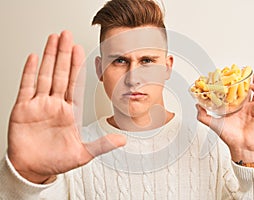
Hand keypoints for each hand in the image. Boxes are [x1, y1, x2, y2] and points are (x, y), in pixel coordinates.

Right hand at [7, 31, 125, 183]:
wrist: (33, 170)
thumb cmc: (56, 161)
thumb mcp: (83, 153)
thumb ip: (102, 144)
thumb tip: (122, 139)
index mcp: (70, 112)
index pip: (75, 84)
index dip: (77, 67)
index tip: (80, 50)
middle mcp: (55, 105)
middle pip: (60, 74)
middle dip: (64, 54)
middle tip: (67, 35)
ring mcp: (39, 105)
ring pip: (45, 75)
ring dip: (48, 57)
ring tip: (53, 40)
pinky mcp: (23, 109)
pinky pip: (26, 86)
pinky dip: (29, 72)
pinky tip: (33, 58)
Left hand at [197, 74, 253, 162]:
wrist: (241, 147)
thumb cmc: (229, 137)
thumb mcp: (213, 123)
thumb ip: (203, 115)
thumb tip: (196, 105)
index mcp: (233, 107)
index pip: (231, 92)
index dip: (229, 84)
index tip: (225, 75)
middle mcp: (243, 106)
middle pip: (243, 88)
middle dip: (241, 79)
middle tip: (237, 70)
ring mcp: (252, 107)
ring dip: (252, 80)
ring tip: (247, 72)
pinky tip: (253, 83)